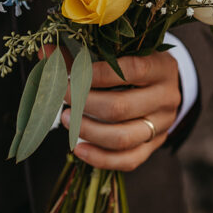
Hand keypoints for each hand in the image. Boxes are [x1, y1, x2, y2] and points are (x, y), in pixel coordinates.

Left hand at [61, 52, 181, 171]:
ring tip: (66, 120)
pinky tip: (78, 149)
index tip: (73, 75)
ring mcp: (162, 125)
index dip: (99, 74)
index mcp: (162, 67)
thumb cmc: (133, 65)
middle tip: (63, 97)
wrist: (161, 87)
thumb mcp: (117, 54)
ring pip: (123, 138)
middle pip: (122, 108)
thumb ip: (82, 53)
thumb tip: (45, 52)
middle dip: (85, 104)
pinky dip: (100, 158)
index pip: (133, 70)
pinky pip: (128, 160)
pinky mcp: (154, 146)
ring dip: (88, 131)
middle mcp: (167, 97)